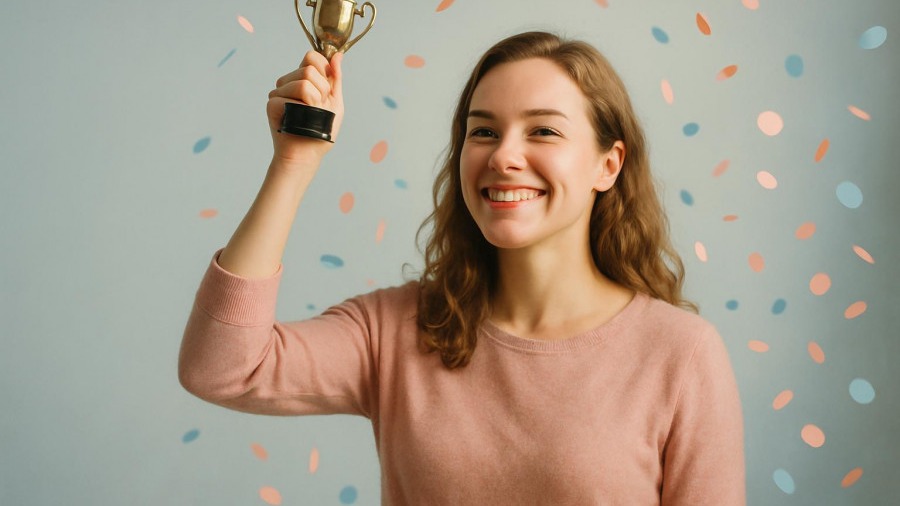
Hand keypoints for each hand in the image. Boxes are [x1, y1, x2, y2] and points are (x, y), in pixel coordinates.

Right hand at [266, 50, 343, 167]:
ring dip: (313, 101)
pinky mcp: (272, 104)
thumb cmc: (321, 130)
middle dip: (321, 90)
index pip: (312, 57)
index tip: (326, 91)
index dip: (323, 71)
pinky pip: (290, 98)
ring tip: (308, 115)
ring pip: (301, 82)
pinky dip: (301, 111)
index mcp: (304, 79)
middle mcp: (289, 83)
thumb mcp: (335, 101)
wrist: (308, 154)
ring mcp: (279, 93)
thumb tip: (338, 55)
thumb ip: (335, 78)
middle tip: (318, 108)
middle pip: (308, 69)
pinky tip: (296, 120)